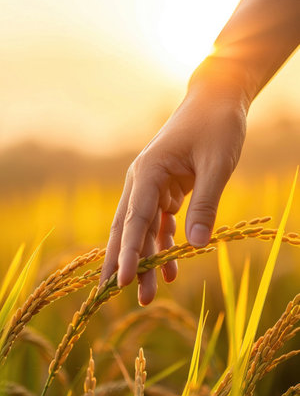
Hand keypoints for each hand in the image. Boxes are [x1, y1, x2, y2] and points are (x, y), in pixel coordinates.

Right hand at [100, 62, 248, 305]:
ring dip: (146, 260)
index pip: (135, 220)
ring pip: (145, 231)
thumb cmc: (217, 126)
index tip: (124, 282)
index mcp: (148, 172)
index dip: (129, 254)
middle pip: (128, 229)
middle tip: (112, 296)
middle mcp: (143, 181)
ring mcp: (153, 186)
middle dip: (123, 262)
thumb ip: (206, 204)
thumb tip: (196, 247)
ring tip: (149, 295)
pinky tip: (171, 268)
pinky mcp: (167, 190)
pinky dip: (165, 245)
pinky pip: (162, 223)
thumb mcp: (217, 165)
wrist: (217, 99)